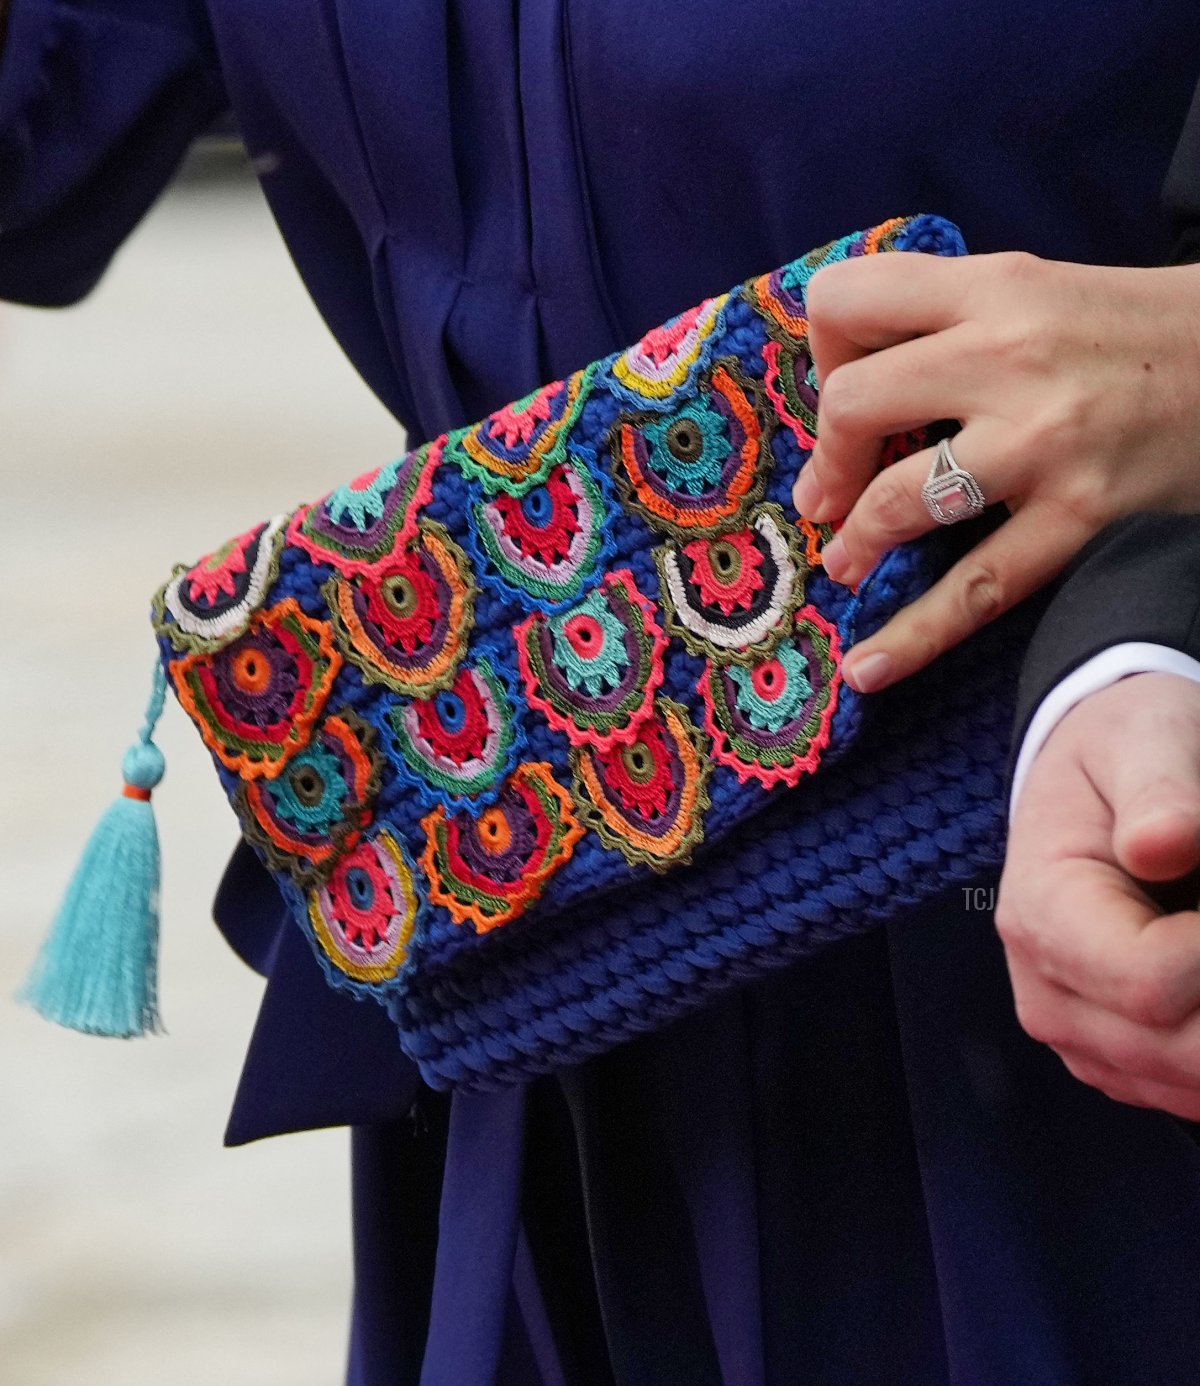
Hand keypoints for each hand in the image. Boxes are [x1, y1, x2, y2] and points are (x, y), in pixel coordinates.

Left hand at [789, 252, 1199, 692]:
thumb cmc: (1136, 330)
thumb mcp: (1038, 287)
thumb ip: (949, 321)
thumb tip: (855, 387)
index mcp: (993, 287)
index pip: (849, 300)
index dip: (827, 350)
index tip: (846, 387)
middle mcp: (1010, 356)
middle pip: (855, 405)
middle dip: (827, 461)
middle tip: (828, 496)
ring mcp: (1043, 441)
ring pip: (899, 500)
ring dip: (855, 543)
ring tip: (847, 563)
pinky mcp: (1080, 514)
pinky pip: (976, 589)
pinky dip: (913, 636)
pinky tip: (869, 666)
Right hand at [997, 672, 1199, 1118]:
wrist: (1093, 781)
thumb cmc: (1125, 752)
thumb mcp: (1144, 738)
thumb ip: (1159, 789)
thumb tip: (1161, 845)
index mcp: (1041, 913)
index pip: (1147, 980)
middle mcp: (1047, 993)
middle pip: (1179, 1049)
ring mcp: (1082, 1039)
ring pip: (1191, 1084)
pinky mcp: (1119, 1064)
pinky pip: (1192, 1093)